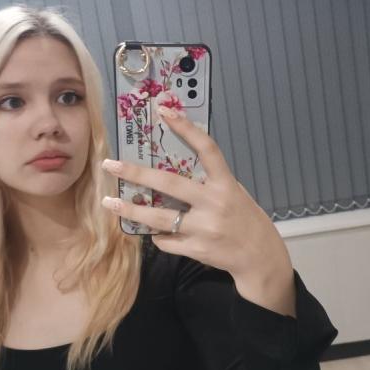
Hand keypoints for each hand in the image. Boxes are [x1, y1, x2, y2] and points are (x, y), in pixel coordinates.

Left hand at [100, 106, 291, 285]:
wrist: (260, 257)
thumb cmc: (245, 220)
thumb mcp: (235, 194)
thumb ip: (210, 183)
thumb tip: (177, 168)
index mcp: (226, 185)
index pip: (207, 149)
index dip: (186, 128)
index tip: (164, 111)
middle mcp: (214, 204)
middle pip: (169, 184)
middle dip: (136, 174)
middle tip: (111, 165)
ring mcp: (204, 228)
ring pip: (159, 217)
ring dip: (131, 210)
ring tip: (109, 203)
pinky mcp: (196, 249)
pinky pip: (166, 240)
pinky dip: (158, 235)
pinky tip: (156, 232)